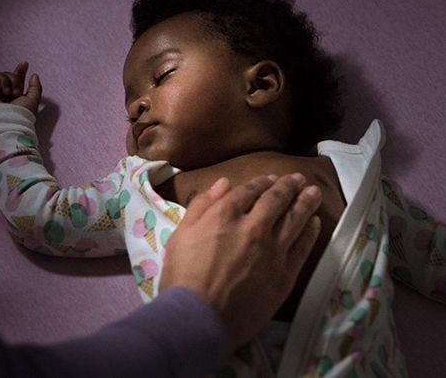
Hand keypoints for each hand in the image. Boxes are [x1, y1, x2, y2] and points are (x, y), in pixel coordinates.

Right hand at [0, 61, 41, 115]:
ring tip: (8, 93)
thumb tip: (34, 75)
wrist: (10, 122)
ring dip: (6, 81)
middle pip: (8, 75)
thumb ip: (36, 87)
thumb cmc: (22, 114)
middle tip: (16, 92)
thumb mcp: (33, 99)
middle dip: (15, 79)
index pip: (15, 79)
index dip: (19, 70)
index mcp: (13, 95)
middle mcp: (2, 93)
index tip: (25, 63)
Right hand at [159, 173, 321, 351]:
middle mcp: (253, 227)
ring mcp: (272, 251)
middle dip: (288, 186)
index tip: (270, 178)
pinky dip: (310, 233)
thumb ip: (201, 205)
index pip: (249, 191)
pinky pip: (302, 248)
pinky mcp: (284, 274)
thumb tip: (224, 183)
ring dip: (306, 203)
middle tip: (298, 178)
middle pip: (276, 200)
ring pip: (295, 219)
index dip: (261, 182)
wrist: (198, 318)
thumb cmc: (182, 275)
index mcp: (226, 214)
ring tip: (314, 191)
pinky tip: (315, 223)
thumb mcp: (180, 233)